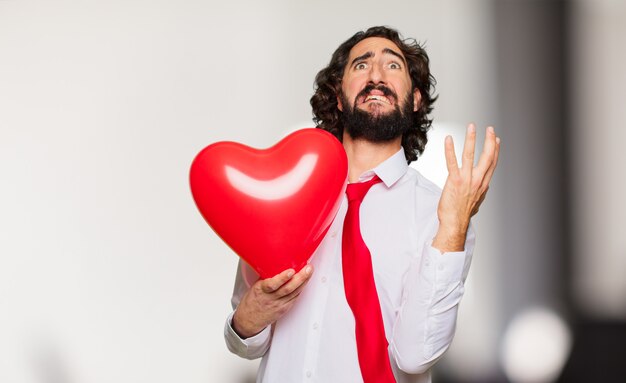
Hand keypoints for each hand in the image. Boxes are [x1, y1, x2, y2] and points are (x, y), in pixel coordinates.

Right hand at [232, 265, 313, 338]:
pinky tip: (305, 282)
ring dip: (304, 282)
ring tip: (309, 272)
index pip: (272, 284)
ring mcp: (279, 305)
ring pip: (294, 293)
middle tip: (308, 268)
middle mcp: (271, 298)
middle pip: (288, 288)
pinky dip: (301, 289)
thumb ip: (266, 277)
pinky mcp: (284, 309)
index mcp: (261, 290)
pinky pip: (295, 298)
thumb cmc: (252, 301)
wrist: (249, 320)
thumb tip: (276, 263)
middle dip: (300, 277)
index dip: (283, 278)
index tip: (291, 271)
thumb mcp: (255, 286)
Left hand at [432, 124, 499, 252]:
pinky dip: (450, 150)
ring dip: (472, 139)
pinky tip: (449, 139)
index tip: (496, 139)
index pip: (492, 163)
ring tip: (472, 127)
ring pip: (470, 155)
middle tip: (489, 128)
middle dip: (489, 141)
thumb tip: (483, 189)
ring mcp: (467, 180)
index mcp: (483, 184)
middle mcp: (478, 181)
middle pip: (487, 157)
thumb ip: (479, 192)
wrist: (454, 223)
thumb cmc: (462, 214)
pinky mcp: (454, 181)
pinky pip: (452, 162)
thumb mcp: (476, 202)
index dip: (496, 150)